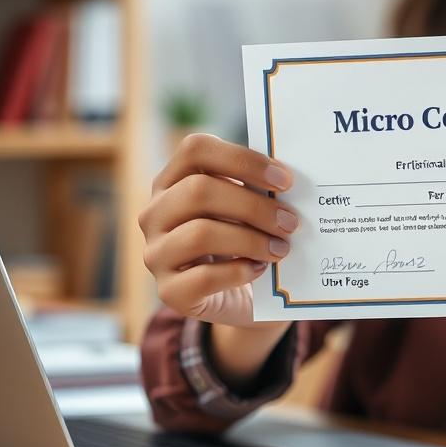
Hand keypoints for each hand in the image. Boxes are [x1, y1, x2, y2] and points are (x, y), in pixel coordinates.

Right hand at [139, 134, 297, 328]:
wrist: (233, 297)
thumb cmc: (241, 241)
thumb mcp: (244, 210)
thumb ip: (256, 190)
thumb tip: (288, 183)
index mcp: (173, 181)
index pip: (195, 149)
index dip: (243, 159)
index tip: (284, 180)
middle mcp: (155, 213)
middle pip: (199, 191)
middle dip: (253, 206)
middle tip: (290, 222)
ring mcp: (156, 253)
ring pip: (200, 234)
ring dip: (251, 240)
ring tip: (282, 248)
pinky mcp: (169, 291)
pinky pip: (204, 277)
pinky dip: (240, 271)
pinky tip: (260, 269)